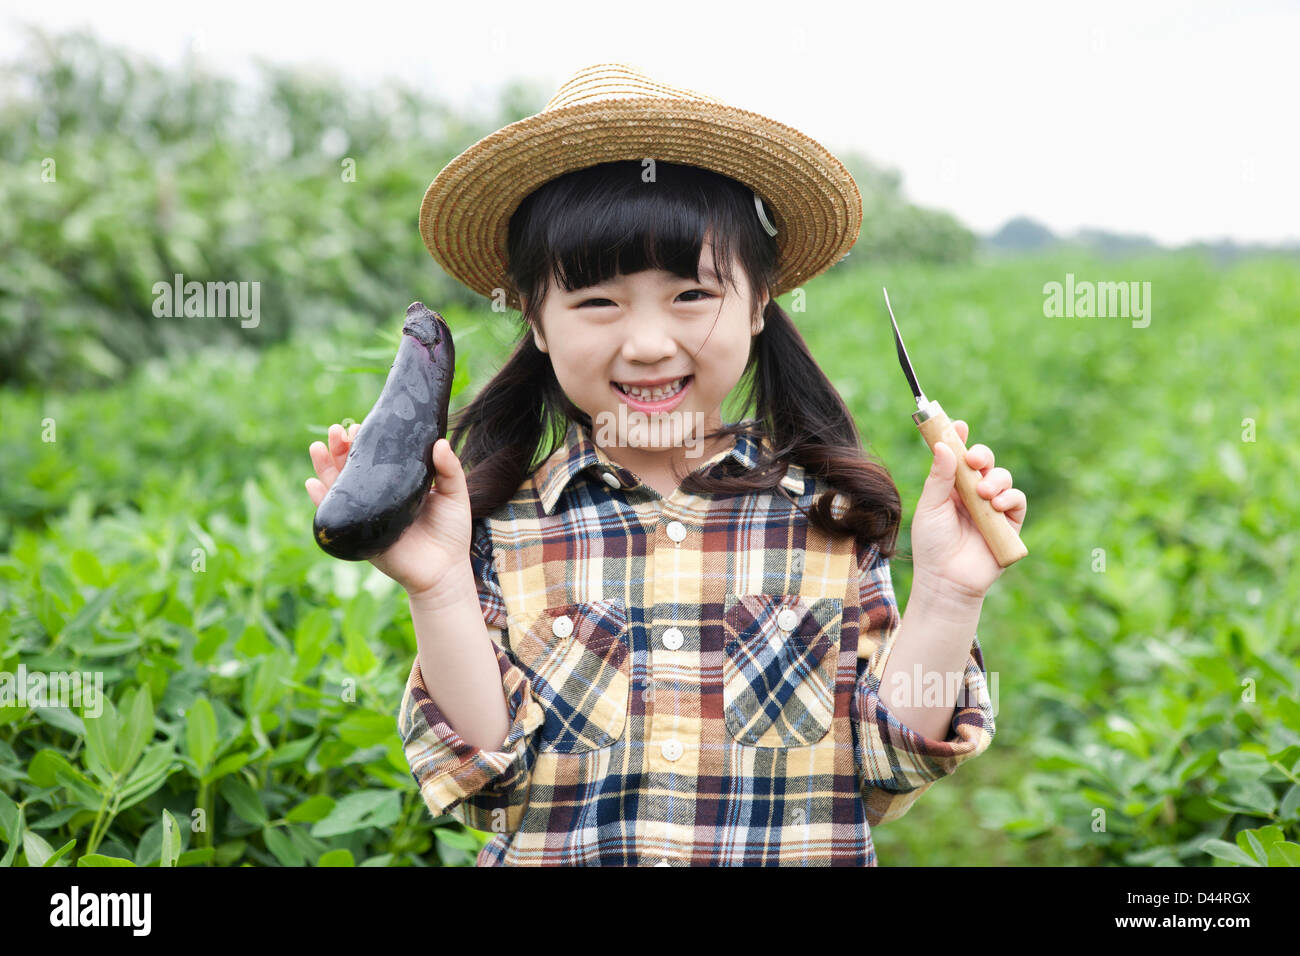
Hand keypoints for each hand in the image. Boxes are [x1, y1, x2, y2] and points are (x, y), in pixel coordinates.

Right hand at [305, 422, 473, 598]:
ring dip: (325, 466)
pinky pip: (334, 515)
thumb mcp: (455, 494)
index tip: (360, 425)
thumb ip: (450, 469)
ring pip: (339, 487)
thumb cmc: (451, 532)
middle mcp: (379, 496)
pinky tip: (312, 483)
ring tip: (318, 446)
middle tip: (337, 431)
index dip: (366, 441)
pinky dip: (321, 499)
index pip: (378, 458)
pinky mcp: (358, 535)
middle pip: (353, 468)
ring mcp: (366, 515)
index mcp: (398, 484)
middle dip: (341, 448)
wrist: (445, 570)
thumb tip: (440, 442)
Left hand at [909, 420, 1027, 602]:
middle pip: (984, 462)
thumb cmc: (932, 544)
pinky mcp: (1008, 523)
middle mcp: (972, 493)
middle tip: (974, 460)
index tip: (957, 425)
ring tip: (982, 494)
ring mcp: (992, 507)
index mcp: (951, 486)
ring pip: (1002, 477)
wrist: (946, 579)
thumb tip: (942, 445)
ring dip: (995, 479)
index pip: (958, 456)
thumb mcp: (930, 506)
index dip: (959, 439)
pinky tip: (996, 504)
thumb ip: (939, 477)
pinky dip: (1009, 497)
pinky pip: (1017, 500)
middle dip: (981, 455)